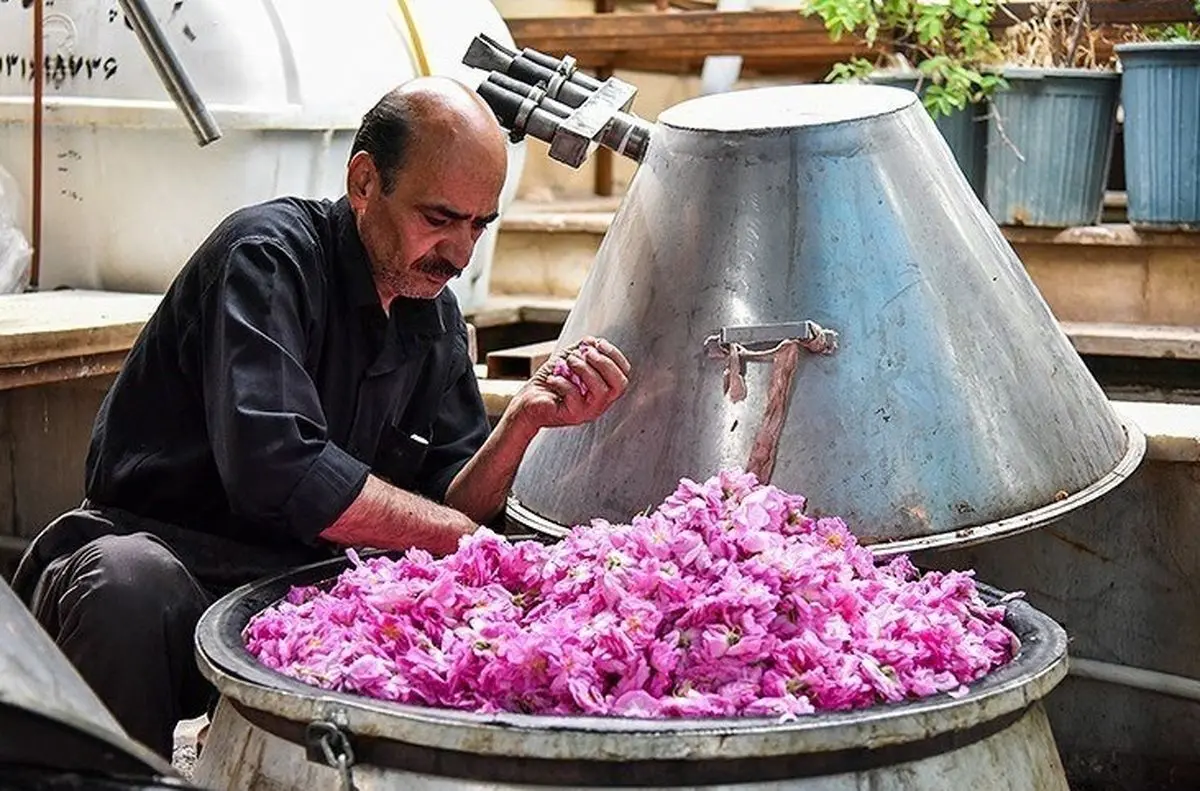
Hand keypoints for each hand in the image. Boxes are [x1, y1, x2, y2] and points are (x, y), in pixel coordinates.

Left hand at [509, 336, 630, 430]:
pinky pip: (575, 396)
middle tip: (584, 353)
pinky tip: (553, 378)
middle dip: (603, 362)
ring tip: (569, 362)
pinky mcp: (573, 416)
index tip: (598, 343)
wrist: (529, 401)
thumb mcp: (570, 360)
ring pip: (600, 390)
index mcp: (605, 389)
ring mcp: (589, 411)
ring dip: (584, 369)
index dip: (614, 355)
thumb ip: (583, 350)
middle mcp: (601, 403)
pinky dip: (563, 382)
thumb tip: (593, 341)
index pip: (624, 374)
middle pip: (619, 384)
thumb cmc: (551, 382)